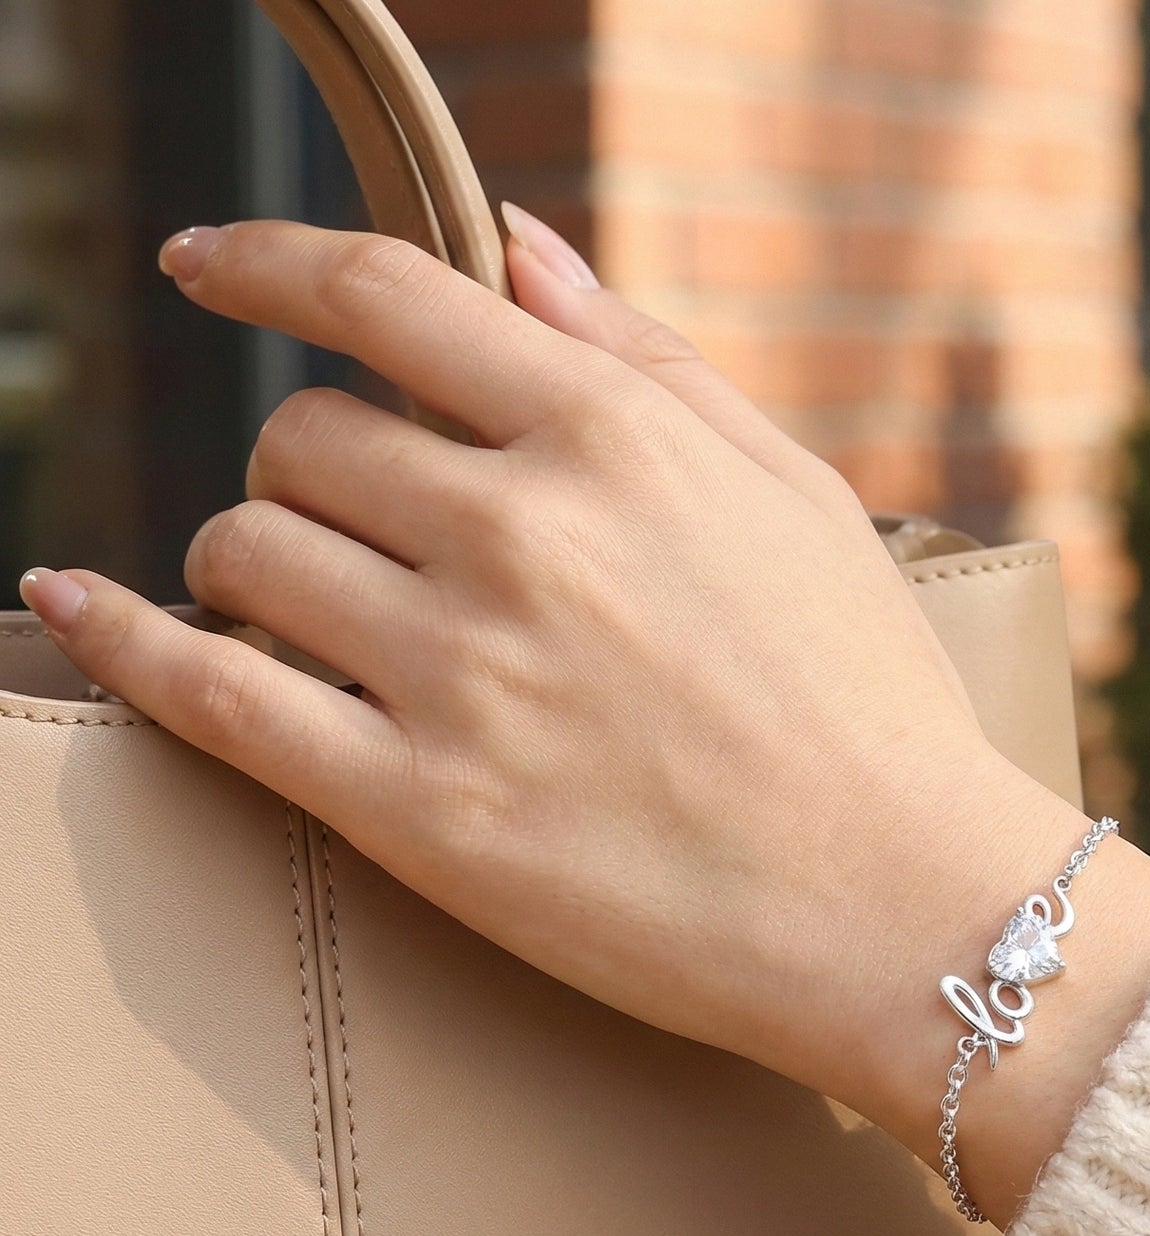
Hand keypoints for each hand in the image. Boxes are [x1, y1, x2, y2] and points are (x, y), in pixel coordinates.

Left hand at [21, 213, 1149, 1221]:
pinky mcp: (423, 812)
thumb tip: (518, 248)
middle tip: (356, 532)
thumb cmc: (875, 709)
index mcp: (617, 442)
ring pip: (246, 552)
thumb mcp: (796, 501)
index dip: (272, 264)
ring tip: (308, 611)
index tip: (211, 265)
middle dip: (313, 470)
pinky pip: (215, 696)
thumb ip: (650, 363)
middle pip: (305, 438)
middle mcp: (525, 535)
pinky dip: (129, 642)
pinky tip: (81, 605)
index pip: (388, 297)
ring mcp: (464, 676)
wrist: (906, 912)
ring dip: (251, 563)